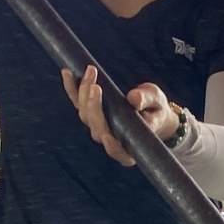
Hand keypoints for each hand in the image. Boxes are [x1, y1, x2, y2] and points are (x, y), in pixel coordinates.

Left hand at [62, 67, 178, 166]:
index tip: (108, 136)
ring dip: (83, 92)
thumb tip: (134, 99)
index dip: (111, 147)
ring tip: (91, 71)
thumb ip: (147, 101)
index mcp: (129, 148)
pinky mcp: (91, 114)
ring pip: (85, 115)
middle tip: (96, 85)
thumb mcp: (157, 103)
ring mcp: (98, 127)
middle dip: (93, 106)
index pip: (118, 152)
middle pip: (96, 128)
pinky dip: (71, 88)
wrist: (151, 110)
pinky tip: (67, 72)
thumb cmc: (156, 111)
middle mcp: (110, 140)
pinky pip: (78, 103)